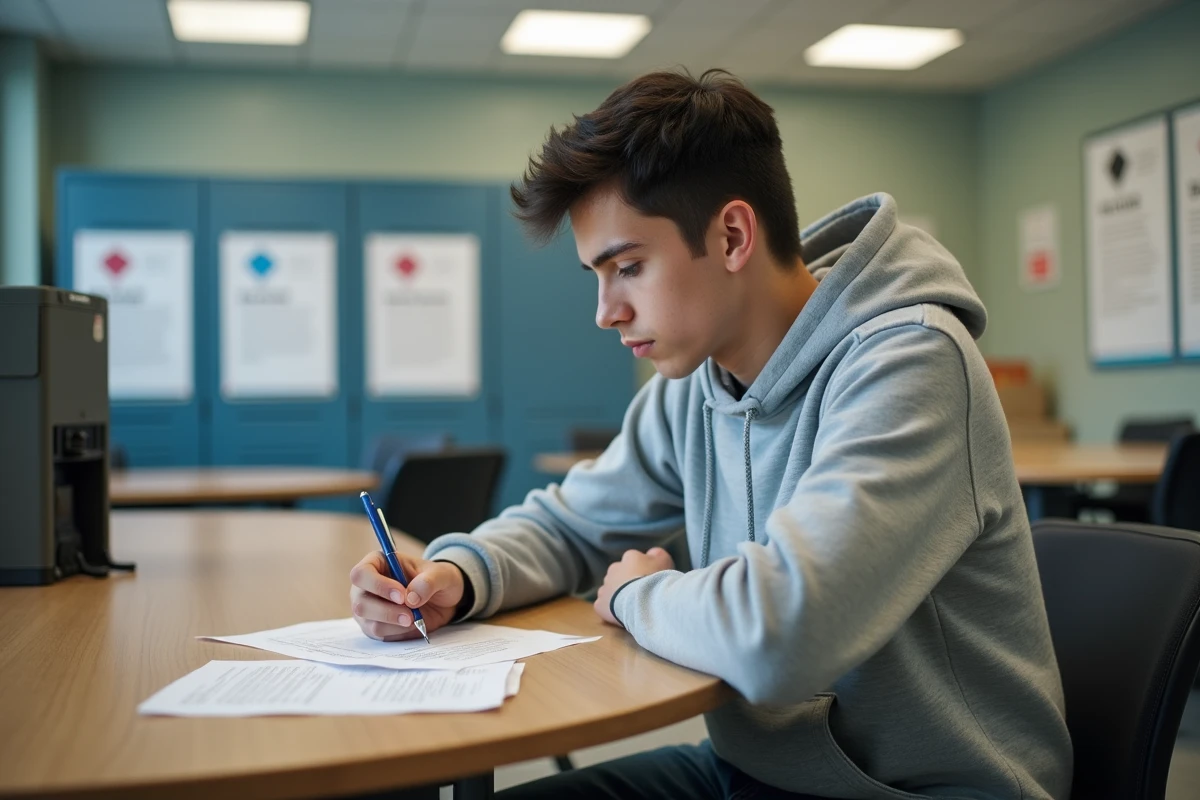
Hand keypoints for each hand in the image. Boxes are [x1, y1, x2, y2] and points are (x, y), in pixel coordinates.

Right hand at [349, 551, 464, 640]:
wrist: (442, 600)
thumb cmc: (436, 580)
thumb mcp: (442, 575)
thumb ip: (429, 582)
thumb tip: (411, 598)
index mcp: (377, 564)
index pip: (361, 574)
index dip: (378, 585)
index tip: (401, 595)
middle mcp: (366, 586)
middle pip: (360, 602)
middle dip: (387, 611)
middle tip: (411, 615)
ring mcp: (367, 608)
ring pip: (369, 622)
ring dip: (394, 623)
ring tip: (414, 619)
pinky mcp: (374, 626)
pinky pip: (379, 634)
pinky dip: (397, 632)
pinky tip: (411, 624)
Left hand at [594, 547, 673, 626]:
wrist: (644, 601)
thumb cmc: (656, 580)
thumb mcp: (664, 560)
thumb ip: (657, 554)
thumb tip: (652, 553)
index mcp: (630, 557)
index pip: (634, 560)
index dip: (642, 570)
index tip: (649, 580)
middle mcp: (614, 569)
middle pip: (619, 574)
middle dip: (626, 581)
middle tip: (639, 593)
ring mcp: (605, 586)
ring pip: (610, 589)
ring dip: (617, 595)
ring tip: (631, 606)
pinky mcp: (600, 603)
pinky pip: (604, 605)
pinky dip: (610, 610)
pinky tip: (622, 615)